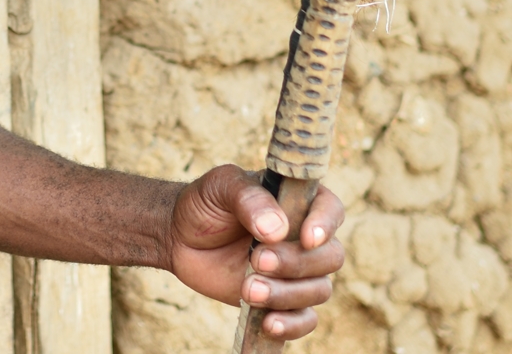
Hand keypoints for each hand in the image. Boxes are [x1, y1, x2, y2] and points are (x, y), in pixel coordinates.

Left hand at [164, 166, 344, 341]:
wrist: (180, 238)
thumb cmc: (206, 204)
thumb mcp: (221, 187)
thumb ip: (249, 199)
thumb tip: (277, 229)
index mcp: (297, 201)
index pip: (330, 209)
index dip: (325, 225)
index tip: (306, 237)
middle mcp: (304, 238)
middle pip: (330, 257)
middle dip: (296, 263)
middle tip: (257, 260)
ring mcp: (296, 271)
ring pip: (319, 290)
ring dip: (287, 294)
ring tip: (247, 289)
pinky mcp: (282, 300)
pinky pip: (304, 320)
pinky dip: (292, 325)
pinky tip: (268, 323)